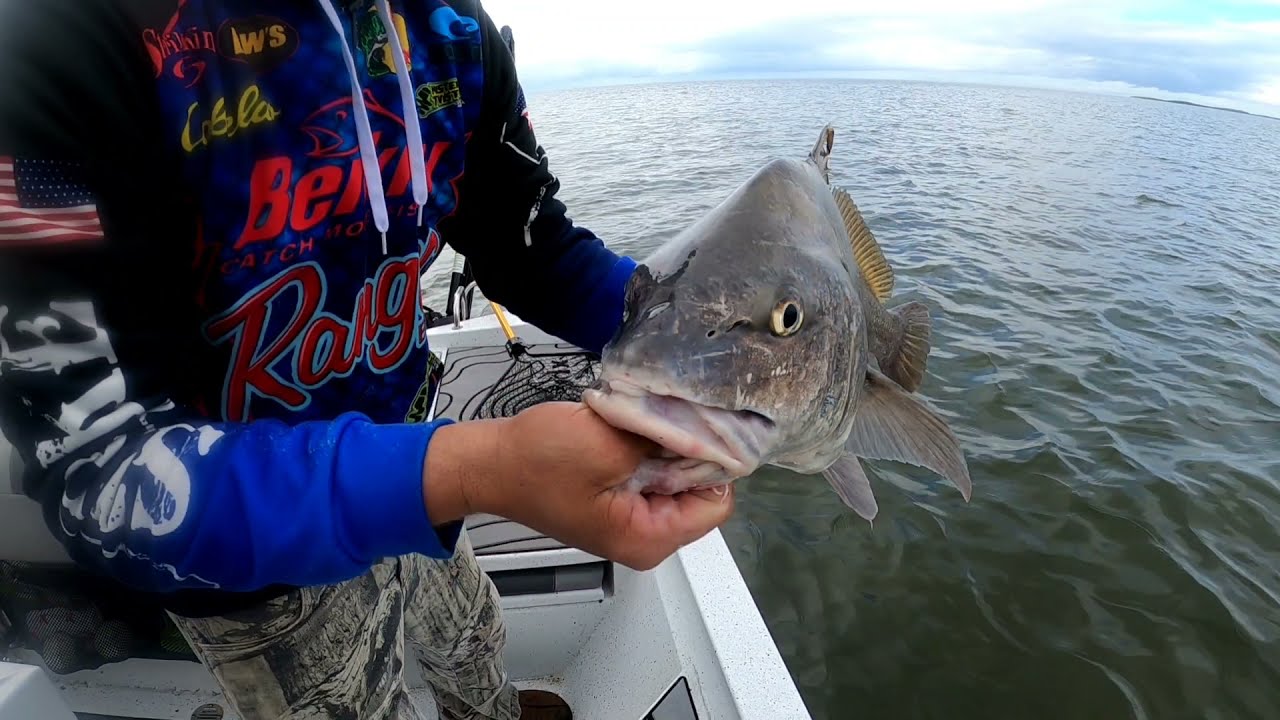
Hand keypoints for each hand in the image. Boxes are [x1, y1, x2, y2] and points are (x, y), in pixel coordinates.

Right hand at [423, 402, 734, 569]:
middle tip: (662, 416)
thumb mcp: (611, 444)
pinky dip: (645, 447)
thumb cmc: (537, 460)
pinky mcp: (618, 501)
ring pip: (675, 476)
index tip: (695, 426)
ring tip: (636, 421)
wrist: (489, 463)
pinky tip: (625, 429)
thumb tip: (709, 431)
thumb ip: (667, 441)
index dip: (713, 460)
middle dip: (686, 450)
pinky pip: (652, 472)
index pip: (718, 502)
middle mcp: (647, 538)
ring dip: (662, 444)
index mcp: (649, 538)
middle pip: (699, 489)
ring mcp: (632, 520)